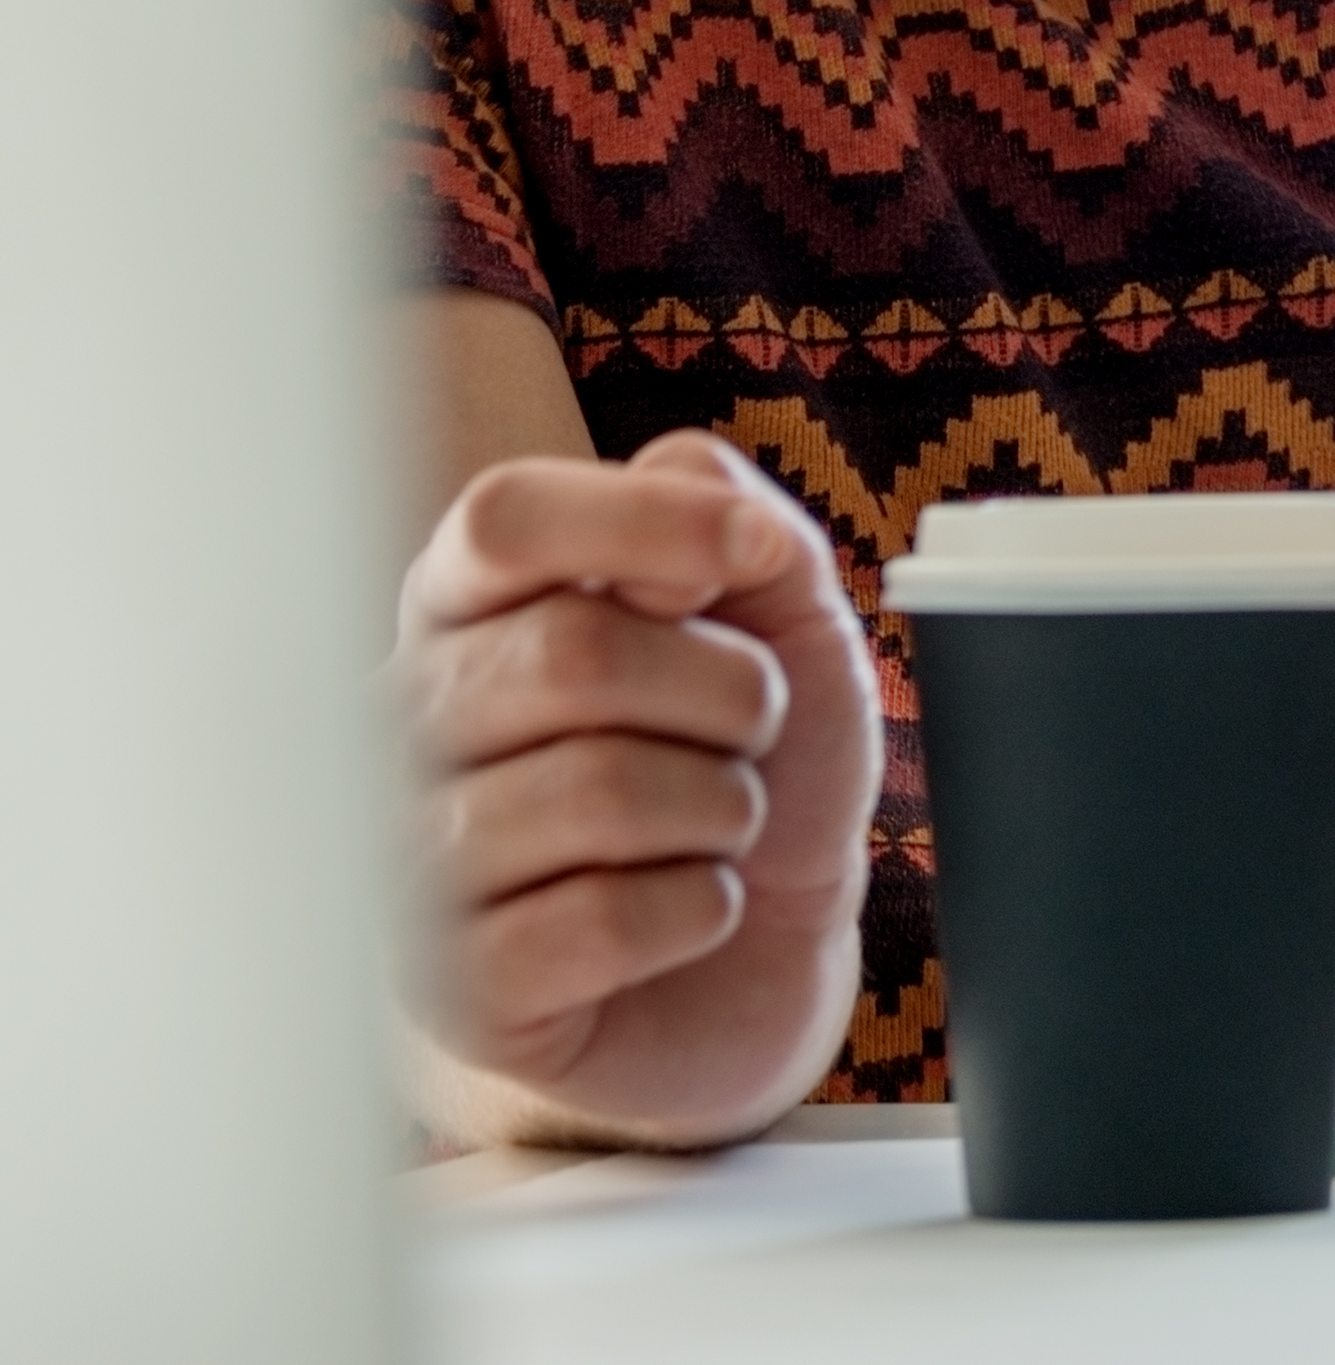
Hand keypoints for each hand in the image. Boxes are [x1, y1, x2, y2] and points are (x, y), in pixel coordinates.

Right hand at [396, 435, 877, 1148]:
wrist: (755, 961)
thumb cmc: (748, 773)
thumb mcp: (783, 624)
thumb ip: (737, 526)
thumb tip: (692, 494)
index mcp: (468, 612)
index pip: (502, 517)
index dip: (646, 521)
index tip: (750, 558)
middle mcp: (404, 728)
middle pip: (572, 651)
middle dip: (726, 692)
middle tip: (747, 736)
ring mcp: (407, 862)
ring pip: (597, 790)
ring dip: (720, 809)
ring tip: (712, 829)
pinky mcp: (448, 985)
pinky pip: (604, 920)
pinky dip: (696, 910)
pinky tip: (683, 917)